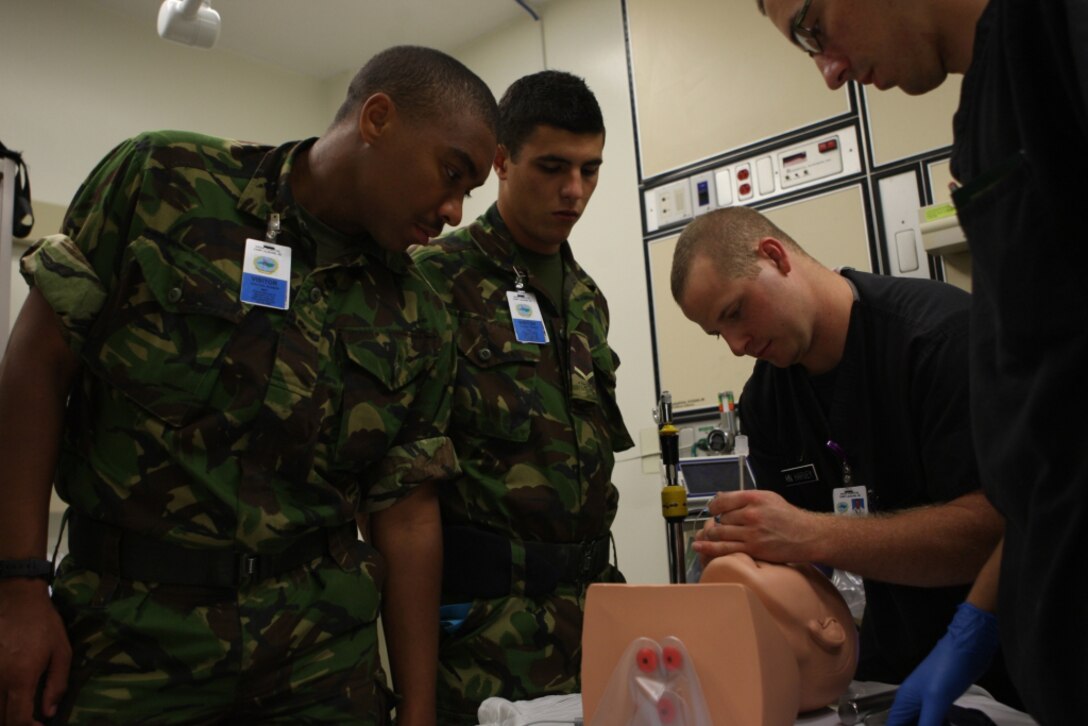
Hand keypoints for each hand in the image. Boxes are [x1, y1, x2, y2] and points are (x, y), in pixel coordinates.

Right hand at [0, 580, 70, 725]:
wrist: (17, 598)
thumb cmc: (43, 623)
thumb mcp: (61, 651)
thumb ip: (56, 684)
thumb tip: (49, 712)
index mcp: (20, 677)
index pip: (16, 719)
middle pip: (0, 718)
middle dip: (15, 723)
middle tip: (30, 719)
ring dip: (4, 713)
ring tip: (20, 709)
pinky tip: (8, 695)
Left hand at [692, 489, 825, 564]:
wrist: (807, 536)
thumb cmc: (788, 517)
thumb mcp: (768, 498)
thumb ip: (744, 498)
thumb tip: (720, 497)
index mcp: (754, 498)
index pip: (722, 500)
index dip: (714, 507)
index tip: (714, 511)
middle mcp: (751, 514)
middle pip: (721, 518)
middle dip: (718, 523)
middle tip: (721, 526)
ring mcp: (751, 533)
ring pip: (720, 533)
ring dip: (714, 535)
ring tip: (715, 536)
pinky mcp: (753, 549)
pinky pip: (725, 549)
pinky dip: (710, 548)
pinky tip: (699, 546)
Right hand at [885, 602, 998, 725]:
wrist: (967, 648)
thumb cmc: (947, 671)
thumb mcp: (936, 701)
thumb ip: (928, 724)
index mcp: (904, 700)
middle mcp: (913, 701)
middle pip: (908, 724)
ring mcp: (928, 699)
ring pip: (922, 722)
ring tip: (944, 725)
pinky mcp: (942, 699)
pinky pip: (935, 719)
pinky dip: (939, 724)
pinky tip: (948, 725)